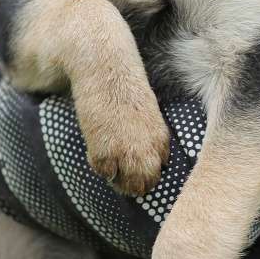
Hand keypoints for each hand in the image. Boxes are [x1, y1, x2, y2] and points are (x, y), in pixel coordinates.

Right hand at [72, 72, 169, 195]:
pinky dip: (101, 166)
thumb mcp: (149, 114)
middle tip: (125, 177)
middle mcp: (146, 152)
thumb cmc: (127, 88)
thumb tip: (157, 158)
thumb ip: (152, 137)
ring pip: (126, 185)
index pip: (159, 170)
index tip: (139, 168)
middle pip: (145, 184)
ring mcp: (124, 155)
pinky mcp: (102, 153)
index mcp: (160, 140)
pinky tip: (98, 152)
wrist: (107, 72)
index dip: (147, 171)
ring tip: (112, 169)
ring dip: (119, 180)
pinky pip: (103, 172)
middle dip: (136, 184)